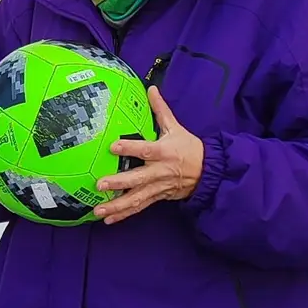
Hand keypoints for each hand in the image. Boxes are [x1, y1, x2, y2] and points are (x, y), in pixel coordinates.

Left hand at [93, 86, 203, 224]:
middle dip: (119, 183)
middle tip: (100, 185)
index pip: (145, 150)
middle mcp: (159, 172)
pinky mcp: (158, 197)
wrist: (208, 172)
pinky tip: (108, 220)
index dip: (129, 148)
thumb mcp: (176, 127)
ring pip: (136, 198)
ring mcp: (158, 187)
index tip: (113, 146)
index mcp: (164, 152)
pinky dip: (125, 214)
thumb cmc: (189, 148)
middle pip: (137, 179)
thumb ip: (160, 110)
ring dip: (117, 206)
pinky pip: (140, 207)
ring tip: (99, 211)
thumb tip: (151, 88)